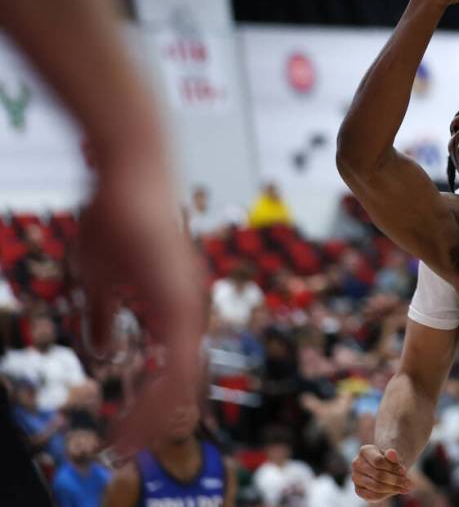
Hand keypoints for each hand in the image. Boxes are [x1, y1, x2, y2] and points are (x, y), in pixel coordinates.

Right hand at [77, 157, 205, 452]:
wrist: (130, 172)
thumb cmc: (118, 216)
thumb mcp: (102, 277)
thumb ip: (107, 316)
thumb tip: (105, 352)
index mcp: (174, 305)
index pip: (172, 368)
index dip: (153, 403)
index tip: (130, 430)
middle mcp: (189, 308)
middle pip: (183, 382)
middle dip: (156, 421)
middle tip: (129, 452)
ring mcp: (189, 304)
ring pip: (184, 380)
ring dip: (157, 417)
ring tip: (130, 446)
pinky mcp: (181, 299)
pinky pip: (178, 363)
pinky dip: (160, 395)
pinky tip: (142, 416)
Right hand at [351, 445, 413, 500]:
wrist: (384, 467)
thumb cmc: (389, 461)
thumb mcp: (394, 457)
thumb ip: (393, 455)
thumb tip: (392, 453)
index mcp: (365, 450)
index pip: (378, 461)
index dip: (393, 468)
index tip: (405, 471)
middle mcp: (356, 463)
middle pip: (378, 475)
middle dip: (396, 480)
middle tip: (409, 483)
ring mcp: (355, 477)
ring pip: (376, 487)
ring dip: (393, 488)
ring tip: (406, 488)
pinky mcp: (358, 490)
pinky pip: (372, 496)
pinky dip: (386, 494)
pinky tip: (397, 491)